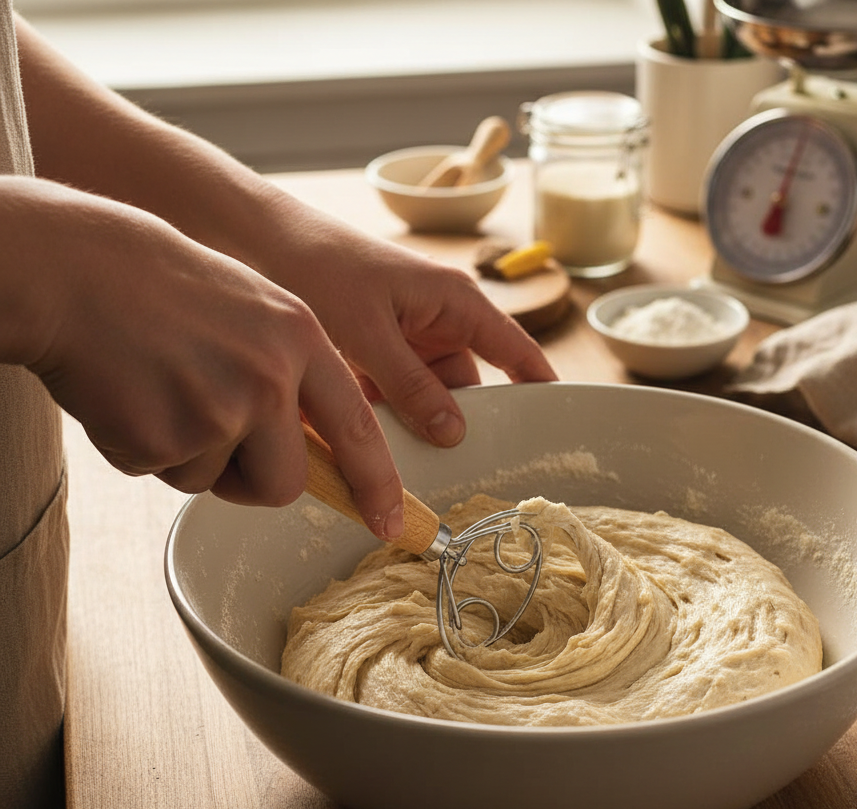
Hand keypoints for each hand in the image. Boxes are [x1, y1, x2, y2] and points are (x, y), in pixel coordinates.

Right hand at [1, 178, 405, 537]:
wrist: (72, 267)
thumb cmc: (161, 290)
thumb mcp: (253, 312)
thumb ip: (292, 375)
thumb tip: (312, 450)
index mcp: (301, 340)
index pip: (358, 429)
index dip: (375, 484)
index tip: (390, 523)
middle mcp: (272, 376)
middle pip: (287, 483)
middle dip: (252, 481)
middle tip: (212, 439)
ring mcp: (222, 407)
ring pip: (216, 482)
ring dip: (187, 456)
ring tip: (159, 389)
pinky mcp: (168, 436)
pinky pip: (163, 473)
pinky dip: (141, 448)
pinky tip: (126, 394)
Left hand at [251, 199, 557, 447]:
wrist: (251, 239)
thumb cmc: (318, 266)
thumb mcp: (367, 333)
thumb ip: (411, 386)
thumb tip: (453, 433)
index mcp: (454, 301)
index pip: (515, 350)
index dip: (538, 386)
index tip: (554, 426)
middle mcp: (437, 319)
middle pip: (467, 386)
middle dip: (457, 424)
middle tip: (454, 471)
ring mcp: (406, 336)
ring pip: (427, 396)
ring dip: (413, 425)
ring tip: (405, 464)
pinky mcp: (374, 350)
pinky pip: (393, 394)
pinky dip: (383, 417)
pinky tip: (369, 445)